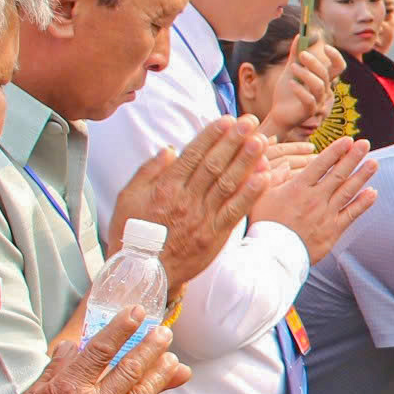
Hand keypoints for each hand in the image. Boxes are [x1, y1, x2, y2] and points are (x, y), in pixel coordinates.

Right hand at [2, 308, 191, 393]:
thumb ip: (55, 371)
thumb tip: (71, 347)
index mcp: (69, 389)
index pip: (101, 350)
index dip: (122, 328)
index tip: (137, 311)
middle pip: (131, 370)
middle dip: (151, 347)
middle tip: (164, 333)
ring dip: (160, 376)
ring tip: (172, 361)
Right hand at [107, 117, 272, 290]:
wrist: (143, 273)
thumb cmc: (133, 234)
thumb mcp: (128, 197)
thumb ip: (149, 171)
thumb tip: (171, 149)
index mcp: (166, 188)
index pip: (193, 155)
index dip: (211, 136)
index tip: (226, 120)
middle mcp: (186, 200)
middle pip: (214, 165)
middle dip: (234, 141)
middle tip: (250, 122)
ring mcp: (202, 217)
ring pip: (228, 184)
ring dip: (247, 161)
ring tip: (261, 141)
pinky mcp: (215, 235)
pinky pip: (236, 210)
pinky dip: (251, 193)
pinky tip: (264, 176)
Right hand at [250, 135, 377, 262]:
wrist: (271, 255)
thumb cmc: (263, 225)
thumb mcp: (261, 196)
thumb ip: (273, 177)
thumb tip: (280, 161)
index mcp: (298, 188)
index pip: (321, 164)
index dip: (336, 151)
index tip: (347, 140)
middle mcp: (315, 198)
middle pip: (338, 174)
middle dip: (353, 157)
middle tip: (365, 144)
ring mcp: (326, 214)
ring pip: (348, 191)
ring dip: (362, 176)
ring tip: (374, 163)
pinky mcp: (332, 231)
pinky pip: (351, 214)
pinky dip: (363, 203)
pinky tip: (373, 193)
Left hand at [260, 43, 342, 141]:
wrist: (279, 113)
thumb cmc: (288, 92)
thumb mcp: (291, 70)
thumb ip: (295, 54)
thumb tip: (299, 35)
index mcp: (323, 79)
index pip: (338, 67)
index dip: (336, 57)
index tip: (325, 47)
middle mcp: (324, 90)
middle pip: (326, 74)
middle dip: (315, 62)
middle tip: (301, 54)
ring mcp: (318, 102)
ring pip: (319, 86)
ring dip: (306, 74)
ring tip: (292, 68)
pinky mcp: (309, 112)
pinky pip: (309, 100)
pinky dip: (300, 90)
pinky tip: (290, 83)